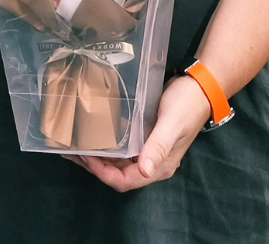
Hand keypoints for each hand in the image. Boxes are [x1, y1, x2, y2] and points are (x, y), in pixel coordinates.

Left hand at [67, 74, 209, 190]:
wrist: (198, 89)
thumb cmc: (185, 107)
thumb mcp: (171, 125)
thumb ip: (157, 147)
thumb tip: (144, 170)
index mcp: (158, 166)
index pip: (125, 181)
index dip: (103, 173)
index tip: (85, 157)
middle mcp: (151, 161)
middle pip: (117, 173)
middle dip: (94, 166)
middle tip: (70, 150)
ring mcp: (147, 149)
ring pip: (117, 159)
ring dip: (97, 154)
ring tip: (75, 142)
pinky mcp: (143, 135)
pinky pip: (121, 145)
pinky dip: (106, 141)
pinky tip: (91, 130)